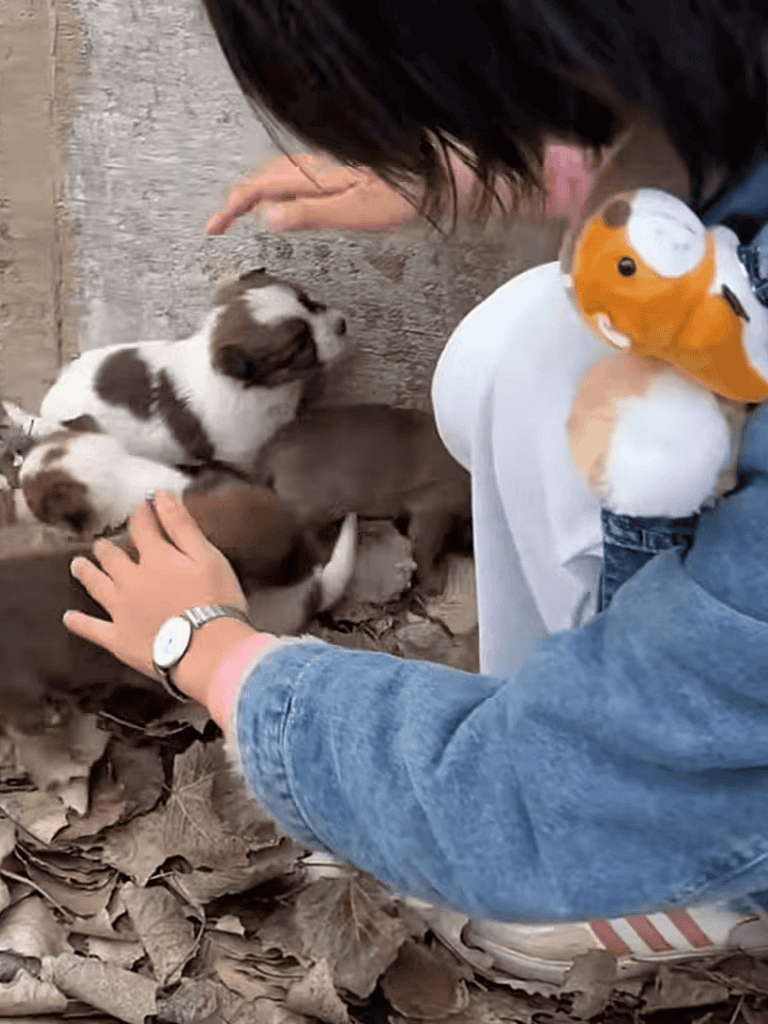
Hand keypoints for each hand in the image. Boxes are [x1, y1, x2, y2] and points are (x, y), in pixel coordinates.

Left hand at [63, 492, 254, 695]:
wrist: (207, 650)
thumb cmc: (216, 601)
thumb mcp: (207, 556)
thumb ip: (182, 526)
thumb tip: (161, 496)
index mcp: (155, 558)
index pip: (143, 528)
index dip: (143, 514)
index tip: (143, 506)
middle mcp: (131, 580)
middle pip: (113, 557)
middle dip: (107, 547)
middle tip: (101, 543)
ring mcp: (121, 610)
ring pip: (96, 586)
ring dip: (86, 573)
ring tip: (77, 565)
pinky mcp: (119, 639)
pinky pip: (93, 629)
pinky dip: (80, 623)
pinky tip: (69, 618)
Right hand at [206, 152, 418, 234]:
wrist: (446, 179)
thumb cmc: (409, 196)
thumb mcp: (357, 212)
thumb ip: (312, 214)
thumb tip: (268, 218)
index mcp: (317, 176)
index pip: (260, 188)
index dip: (232, 208)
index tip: (213, 228)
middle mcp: (321, 167)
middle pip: (265, 177)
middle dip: (238, 199)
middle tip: (220, 223)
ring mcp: (334, 168)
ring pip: (281, 174)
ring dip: (256, 193)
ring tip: (243, 213)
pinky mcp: (348, 173)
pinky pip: (300, 176)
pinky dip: (280, 189)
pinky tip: (288, 201)